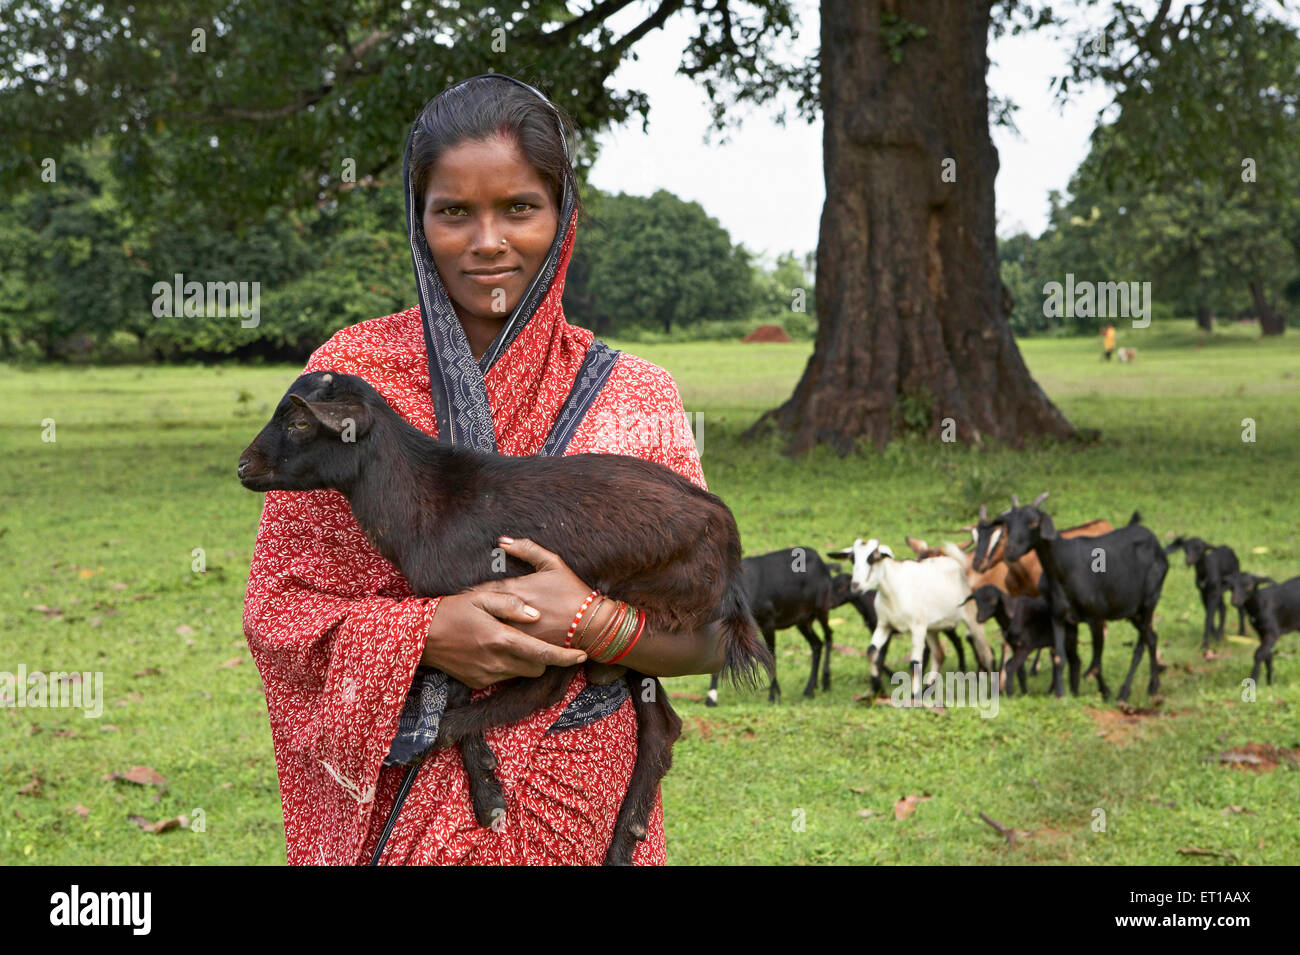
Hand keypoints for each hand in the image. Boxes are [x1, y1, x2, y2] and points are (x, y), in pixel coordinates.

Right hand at [422, 588, 586, 688]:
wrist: (420, 637)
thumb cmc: (452, 611)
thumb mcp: (480, 598)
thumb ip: (510, 604)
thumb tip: (535, 615)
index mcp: (501, 639)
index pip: (543, 653)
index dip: (566, 657)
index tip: (583, 656)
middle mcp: (496, 662)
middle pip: (537, 668)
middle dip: (543, 657)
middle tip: (537, 639)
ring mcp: (486, 675)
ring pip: (521, 674)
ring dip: (524, 661)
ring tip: (512, 641)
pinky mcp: (478, 682)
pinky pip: (503, 677)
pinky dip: (507, 666)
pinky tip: (494, 650)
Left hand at [463, 536, 596, 647]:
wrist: (591, 623)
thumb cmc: (571, 591)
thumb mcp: (553, 564)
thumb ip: (527, 549)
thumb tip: (502, 540)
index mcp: (516, 589)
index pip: (481, 590)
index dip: (470, 592)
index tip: (462, 594)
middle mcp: (511, 611)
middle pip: (480, 612)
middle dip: (470, 611)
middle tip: (458, 612)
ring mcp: (516, 631)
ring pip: (489, 629)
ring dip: (478, 628)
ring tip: (468, 628)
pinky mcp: (523, 649)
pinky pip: (500, 645)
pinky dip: (492, 642)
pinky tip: (485, 643)